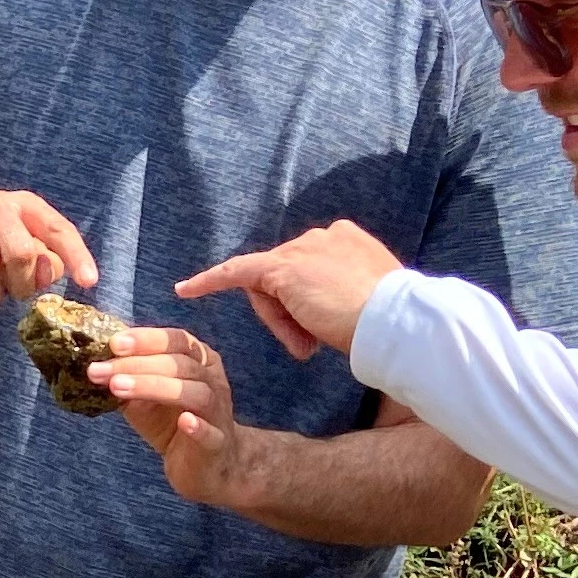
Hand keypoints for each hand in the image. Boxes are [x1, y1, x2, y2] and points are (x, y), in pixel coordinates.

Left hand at [91, 324, 250, 506]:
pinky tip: (184, 421)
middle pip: (179, 364)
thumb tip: (92, 365)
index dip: (145, 339)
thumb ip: (125, 379)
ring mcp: (217, 411)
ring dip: (154, 387)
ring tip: (118, 388)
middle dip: (136, 364)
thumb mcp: (144, 398)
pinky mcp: (216, 443)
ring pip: (192, 393)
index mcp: (197, 360)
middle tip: (99, 369)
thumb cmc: (172, 423)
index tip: (113, 343)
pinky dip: (198, 426)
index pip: (174, 340)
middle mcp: (212, 380)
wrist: (206, 464)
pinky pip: (210, 432)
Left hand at [176, 221, 408, 358]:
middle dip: (292, 314)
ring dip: (285, 320)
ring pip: (270, 287)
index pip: (309, 270)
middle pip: (285, 277)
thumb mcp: (363, 301)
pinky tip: (185, 290)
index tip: (318, 320)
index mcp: (346, 239)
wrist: (392, 321)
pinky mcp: (280, 269)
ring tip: (312, 341)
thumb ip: (338, 295)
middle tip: (313, 343)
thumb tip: (322, 312)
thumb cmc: (386, 320)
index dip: (306, 303)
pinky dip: (209, 281)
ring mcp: (301, 249)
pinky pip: (235, 273)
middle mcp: (322, 235)